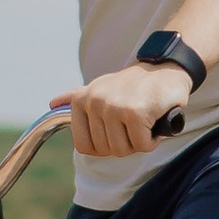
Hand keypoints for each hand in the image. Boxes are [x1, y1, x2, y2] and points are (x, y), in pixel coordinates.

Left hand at [53, 59, 196, 158]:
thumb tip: (52, 104)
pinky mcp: (135, 112)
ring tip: (144, 119)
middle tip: (134, 122)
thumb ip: (76, 97)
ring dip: (139, 141)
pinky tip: (154, 119)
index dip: (104, 145)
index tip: (117, 130)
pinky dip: (152, 139)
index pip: (84, 146)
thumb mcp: (101, 87)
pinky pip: (141, 145)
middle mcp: (94, 101)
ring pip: (122, 150)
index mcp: (82, 99)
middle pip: (105, 150)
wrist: (166, 68)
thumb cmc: (134, 84)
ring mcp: (113, 107)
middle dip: (124, 142)